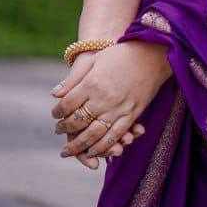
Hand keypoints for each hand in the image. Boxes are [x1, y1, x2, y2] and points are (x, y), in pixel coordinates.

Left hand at [51, 39, 170, 164]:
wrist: (152, 54)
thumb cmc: (121, 54)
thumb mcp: (94, 60)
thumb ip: (73, 79)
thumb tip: (54, 94)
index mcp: (92, 83)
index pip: (68, 104)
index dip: (58, 112)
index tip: (55, 115)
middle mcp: (103, 99)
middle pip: (78, 121)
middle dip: (65, 130)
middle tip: (58, 132)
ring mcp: (118, 108)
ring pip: (94, 134)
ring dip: (79, 145)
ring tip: (69, 150)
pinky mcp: (132, 114)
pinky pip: (115, 135)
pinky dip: (103, 147)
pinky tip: (93, 151)